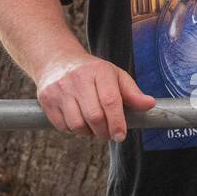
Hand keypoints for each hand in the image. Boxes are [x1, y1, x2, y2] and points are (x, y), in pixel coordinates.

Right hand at [35, 53, 155, 142]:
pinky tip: (77, 119)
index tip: (120, 135)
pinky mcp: (46, 99)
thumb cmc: (91, 72)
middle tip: (108, 132)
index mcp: (98, 71)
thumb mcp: (114, 75)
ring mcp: (60, 89)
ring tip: (91, 124)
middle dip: (104, 131)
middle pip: (94, 117)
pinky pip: (62, 126)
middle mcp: (77, 78)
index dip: (117, 123)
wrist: (56, 60)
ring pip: (77, 125)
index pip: (110, 101)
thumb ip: (132, 92)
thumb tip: (150, 105)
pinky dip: (72, 129)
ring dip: (87, 132)